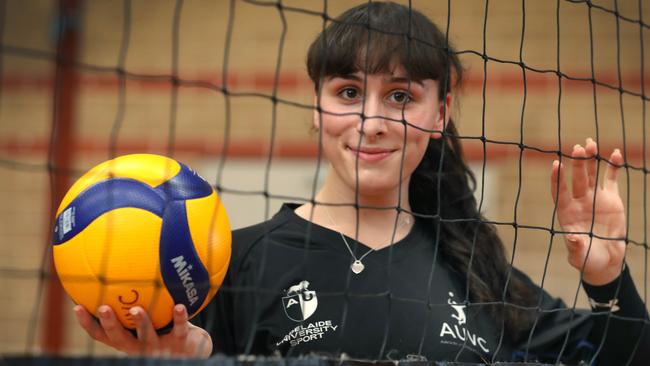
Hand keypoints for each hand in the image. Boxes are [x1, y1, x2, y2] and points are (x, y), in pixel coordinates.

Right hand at [74, 304, 211, 357]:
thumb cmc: (164, 329)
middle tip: (103, 308)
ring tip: (137, 309)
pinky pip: (178, 329)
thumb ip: (136, 301)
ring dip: (141, 322)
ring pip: (147, 336)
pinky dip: (179, 317)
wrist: (193, 350)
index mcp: (128, 340)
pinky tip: (180, 305)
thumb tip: (122, 267)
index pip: (102, 334)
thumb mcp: (149, 317)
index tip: (76, 307)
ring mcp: (158, 347)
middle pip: (119, 338)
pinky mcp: (179, 343)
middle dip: (110, 324)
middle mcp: (139, 346)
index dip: (88, 323)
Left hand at [550, 137, 625, 285]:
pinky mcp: (611, 199)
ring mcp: (594, 198)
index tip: (555, 164)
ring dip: (590, 159)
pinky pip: (611, 179)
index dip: (557, 179)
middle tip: (577, 148)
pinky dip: (612, 167)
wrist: (606, 260)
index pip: (559, 191)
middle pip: (577, 179)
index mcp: (567, 212)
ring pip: (591, 174)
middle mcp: (579, 201)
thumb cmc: (587, 259)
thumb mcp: (580, 255)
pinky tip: (614, 153)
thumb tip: (571, 238)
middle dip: (577, 164)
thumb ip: (575, 246)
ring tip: (589, 143)